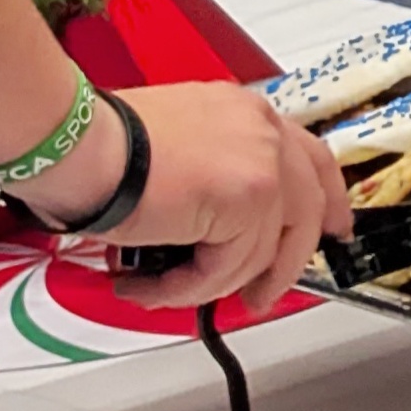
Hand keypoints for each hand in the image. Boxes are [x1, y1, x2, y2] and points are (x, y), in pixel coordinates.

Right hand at [70, 82, 356, 313]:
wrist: (76, 144)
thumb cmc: (101, 142)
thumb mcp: (177, 146)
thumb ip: (215, 175)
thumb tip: (224, 226)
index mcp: (248, 114)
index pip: (311, 159)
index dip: (328, 202)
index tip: (334, 228)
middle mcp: (263, 133)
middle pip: (305, 213)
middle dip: (283, 267)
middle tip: (261, 296)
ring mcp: (261, 166)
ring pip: (258, 253)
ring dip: (205, 283)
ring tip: (158, 287)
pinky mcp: (246, 200)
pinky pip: (225, 268)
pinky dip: (184, 288)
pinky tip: (147, 286)